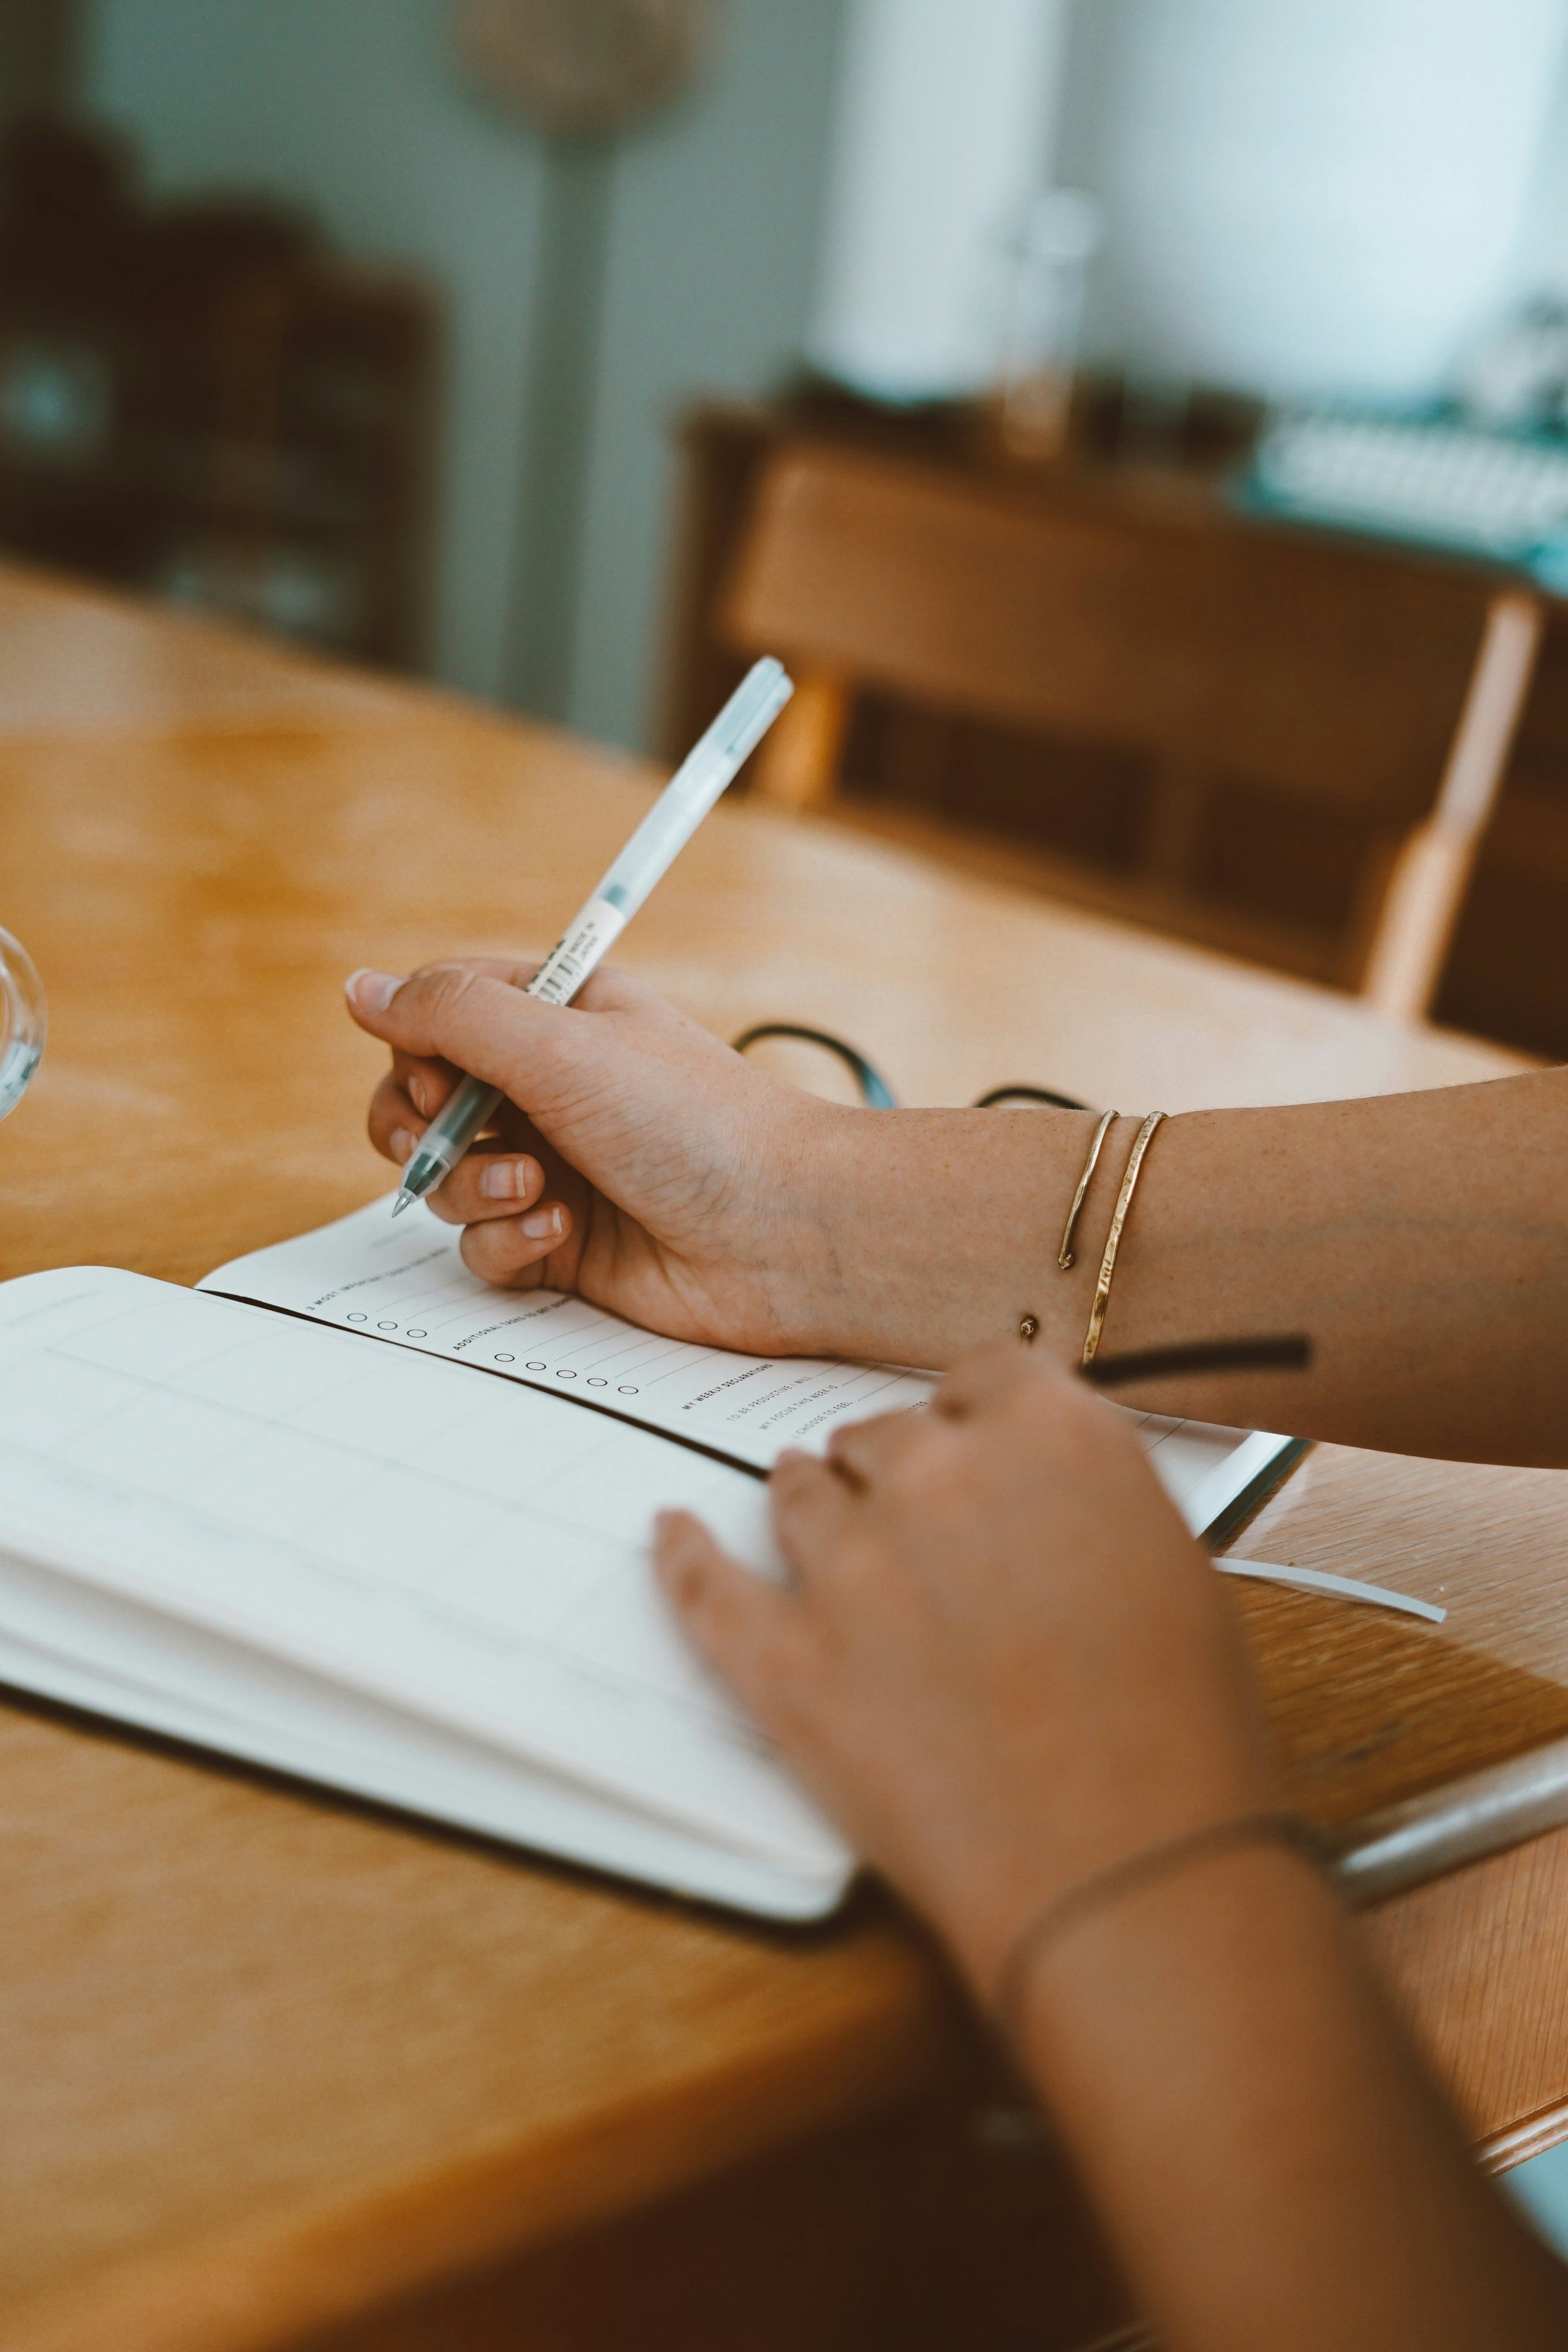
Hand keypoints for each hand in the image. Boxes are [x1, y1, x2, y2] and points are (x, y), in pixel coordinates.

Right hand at [346, 958, 849, 1352]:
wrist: (786, 1233)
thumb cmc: (694, 1123)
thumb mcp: (562, 1045)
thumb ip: (452, 1016)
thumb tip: (360, 988)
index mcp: (559, 1017)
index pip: (441, 1014)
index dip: (416, 1048)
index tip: (437, 1074)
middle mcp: (551, 1090)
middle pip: (423, 1102)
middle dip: (417, 1127)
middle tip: (443, 1136)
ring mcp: (556, 1168)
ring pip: (445, 1181)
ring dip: (469, 1188)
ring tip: (535, 1190)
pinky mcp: (564, 1244)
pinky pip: (484, 1246)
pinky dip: (507, 1242)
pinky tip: (561, 1233)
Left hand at [655, 1344, 1272, 1999]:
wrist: (1126, 1874)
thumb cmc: (1176, 1741)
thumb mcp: (1174, 1571)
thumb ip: (1088, 1502)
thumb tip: (1040, 1500)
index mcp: (1052, 1438)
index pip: (984, 1375)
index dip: (974, 1413)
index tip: (969, 1436)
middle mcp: (939, 1478)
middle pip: (883, 1434)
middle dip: (894, 1468)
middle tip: (908, 1509)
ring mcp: (849, 1566)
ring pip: (799, 1494)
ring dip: (808, 1500)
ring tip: (804, 1504)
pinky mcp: (786, 1659)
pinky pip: (708, 1584)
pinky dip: (684, 1554)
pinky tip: (673, 1532)